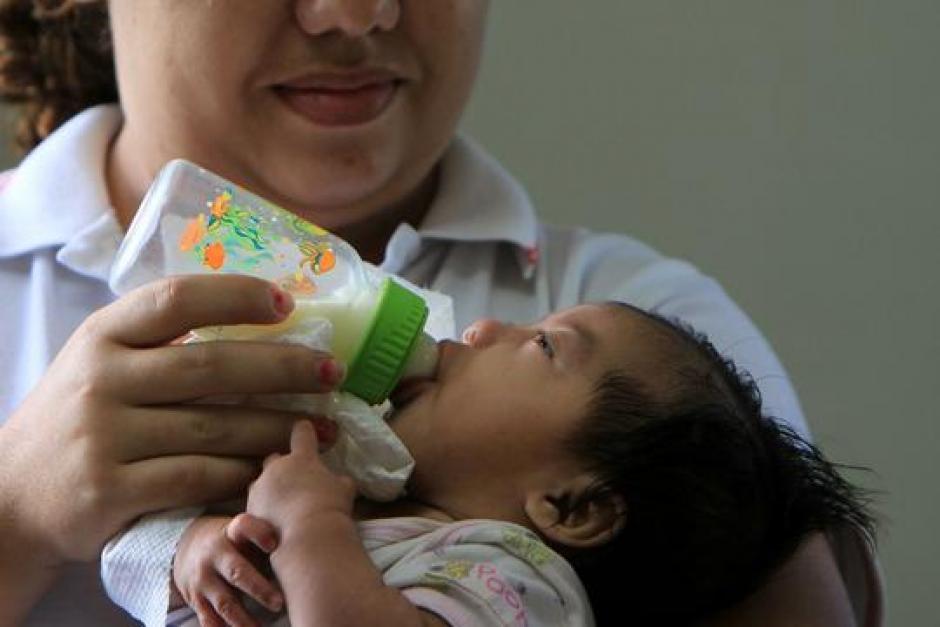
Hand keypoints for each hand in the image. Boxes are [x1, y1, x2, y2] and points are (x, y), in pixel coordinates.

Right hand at [0, 274, 341, 568]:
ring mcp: (104, 437)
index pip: (176, 299)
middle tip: (332, 370)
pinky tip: (275, 466)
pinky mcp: (111, 491)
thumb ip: (160, 339)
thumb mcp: (102, 360)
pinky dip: (243, 471)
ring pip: (215, 427)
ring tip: (325, 425)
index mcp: (103, 335)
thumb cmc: (79, 415)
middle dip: (284, 368)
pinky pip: (197, 477)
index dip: (238, 296)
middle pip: (211, 366)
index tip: (288, 303)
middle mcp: (100, 380)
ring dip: (279, 426)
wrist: (14, 493)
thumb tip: (262, 312)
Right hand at [173, 514, 284, 626]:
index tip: (274, 544)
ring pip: (225, 603)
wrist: (187, 547)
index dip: (258, 534)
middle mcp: (215, 554)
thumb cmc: (232, 541)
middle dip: (259, 589)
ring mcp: (203, 579)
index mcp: (231, 533)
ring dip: (244, 619)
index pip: (243, 526)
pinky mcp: (196, 600)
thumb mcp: (244, 533)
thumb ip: (267, 538)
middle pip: (237, 572)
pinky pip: (209, 621)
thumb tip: (305, 551)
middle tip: (279, 603)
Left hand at [246, 420, 356, 532]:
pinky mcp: (249, 510)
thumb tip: (340, 482)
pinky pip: (256, 506)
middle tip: (294, 479)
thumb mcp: (344, 490)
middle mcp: (276, 469)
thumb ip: (339, 481)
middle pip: (274, 459)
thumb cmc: (330, 506)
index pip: (302, 435)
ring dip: (270, 490)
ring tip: (283, 506)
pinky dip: (264, 512)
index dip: (305, 430)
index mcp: (301, 459)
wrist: (307, 535)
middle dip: (282, 467)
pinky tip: (275, 524)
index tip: (304, 426)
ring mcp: (259, 489)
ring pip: (261, 484)